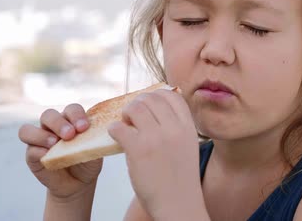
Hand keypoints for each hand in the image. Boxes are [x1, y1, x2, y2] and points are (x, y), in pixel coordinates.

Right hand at [18, 104, 102, 200]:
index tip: (84, 127)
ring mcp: (40, 139)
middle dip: (59, 123)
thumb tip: (92, 133)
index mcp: (70, 120)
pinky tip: (47, 157)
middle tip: (70, 134)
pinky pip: (30, 149)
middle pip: (48, 115)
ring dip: (42, 135)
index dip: (76, 115)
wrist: (79, 183)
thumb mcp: (95, 150)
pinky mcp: (32, 155)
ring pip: (28, 129)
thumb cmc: (88, 161)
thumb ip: (92, 141)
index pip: (71, 110)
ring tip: (55, 144)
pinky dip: (38, 151)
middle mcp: (53, 126)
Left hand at [108, 89, 205, 219]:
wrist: (178, 205)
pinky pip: (118, 127)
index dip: (156, 96)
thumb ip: (177, 128)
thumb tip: (157, 110)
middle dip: (138, 103)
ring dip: (125, 114)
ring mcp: (155, 138)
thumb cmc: (180, 180)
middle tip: (132, 116)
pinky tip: (117, 136)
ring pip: (134, 108)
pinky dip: (114, 129)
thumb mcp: (187, 147)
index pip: (171, 95)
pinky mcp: (138, 149)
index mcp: (187, 127)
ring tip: (125, 125)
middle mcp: (173, 128)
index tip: (149, 104)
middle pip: (150, 99)